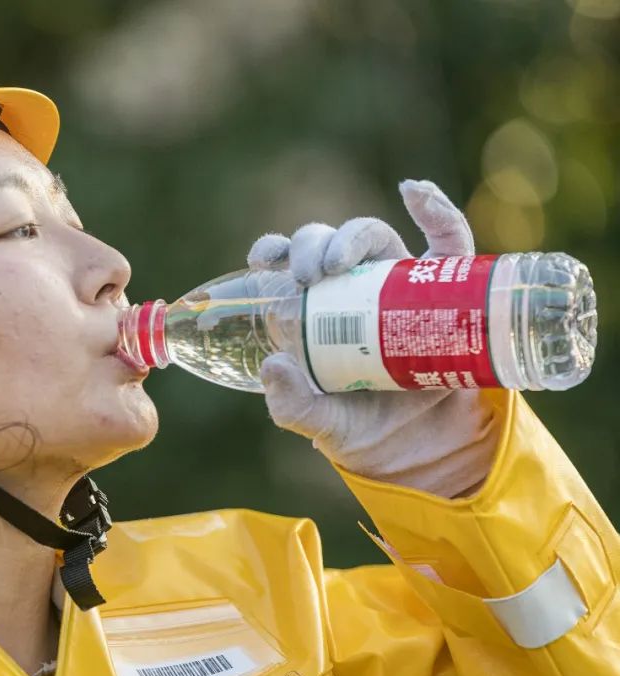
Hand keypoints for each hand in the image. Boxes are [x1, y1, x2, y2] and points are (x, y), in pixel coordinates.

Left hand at [247, 180, 500, 497]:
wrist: (423, 447)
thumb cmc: (363, 426)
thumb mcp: (321, 422)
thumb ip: (293, 404)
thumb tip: (274, 366)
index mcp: (315, 308)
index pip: (288, 262)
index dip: (274, 249)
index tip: (262, 259)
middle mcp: (353, 287)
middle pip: (328, 244)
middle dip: (313, 246)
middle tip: (310, 275)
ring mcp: (397, 284)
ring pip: (373, 238)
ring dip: (353, 236)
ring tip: (341, 262)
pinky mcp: (445, 290)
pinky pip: (447, 242)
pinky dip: (436, 210)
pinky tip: (417, 193)